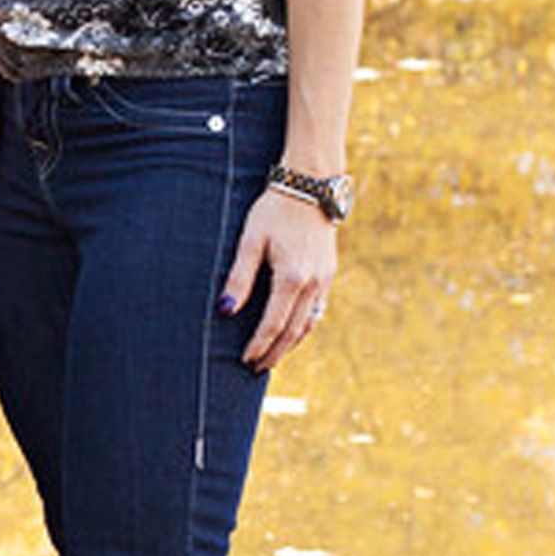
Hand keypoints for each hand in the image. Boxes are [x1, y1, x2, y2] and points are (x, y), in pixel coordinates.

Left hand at [221, 187, 337, 371]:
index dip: (258, 345)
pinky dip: (304, 326)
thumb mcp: (250, 241)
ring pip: (309, 323)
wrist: (310, 185)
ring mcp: (325, 279)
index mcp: (292, 277)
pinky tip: (292, 332)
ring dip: (291, 343)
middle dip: (274, 352)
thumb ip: (238, 278)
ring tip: (272, 357)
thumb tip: (225, 312)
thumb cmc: (273, 210)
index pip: (273, 324)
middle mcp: (313, 283)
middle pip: (293, 330)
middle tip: (256, 369)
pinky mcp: (329, 273)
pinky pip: (318, 309)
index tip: (244, 360)